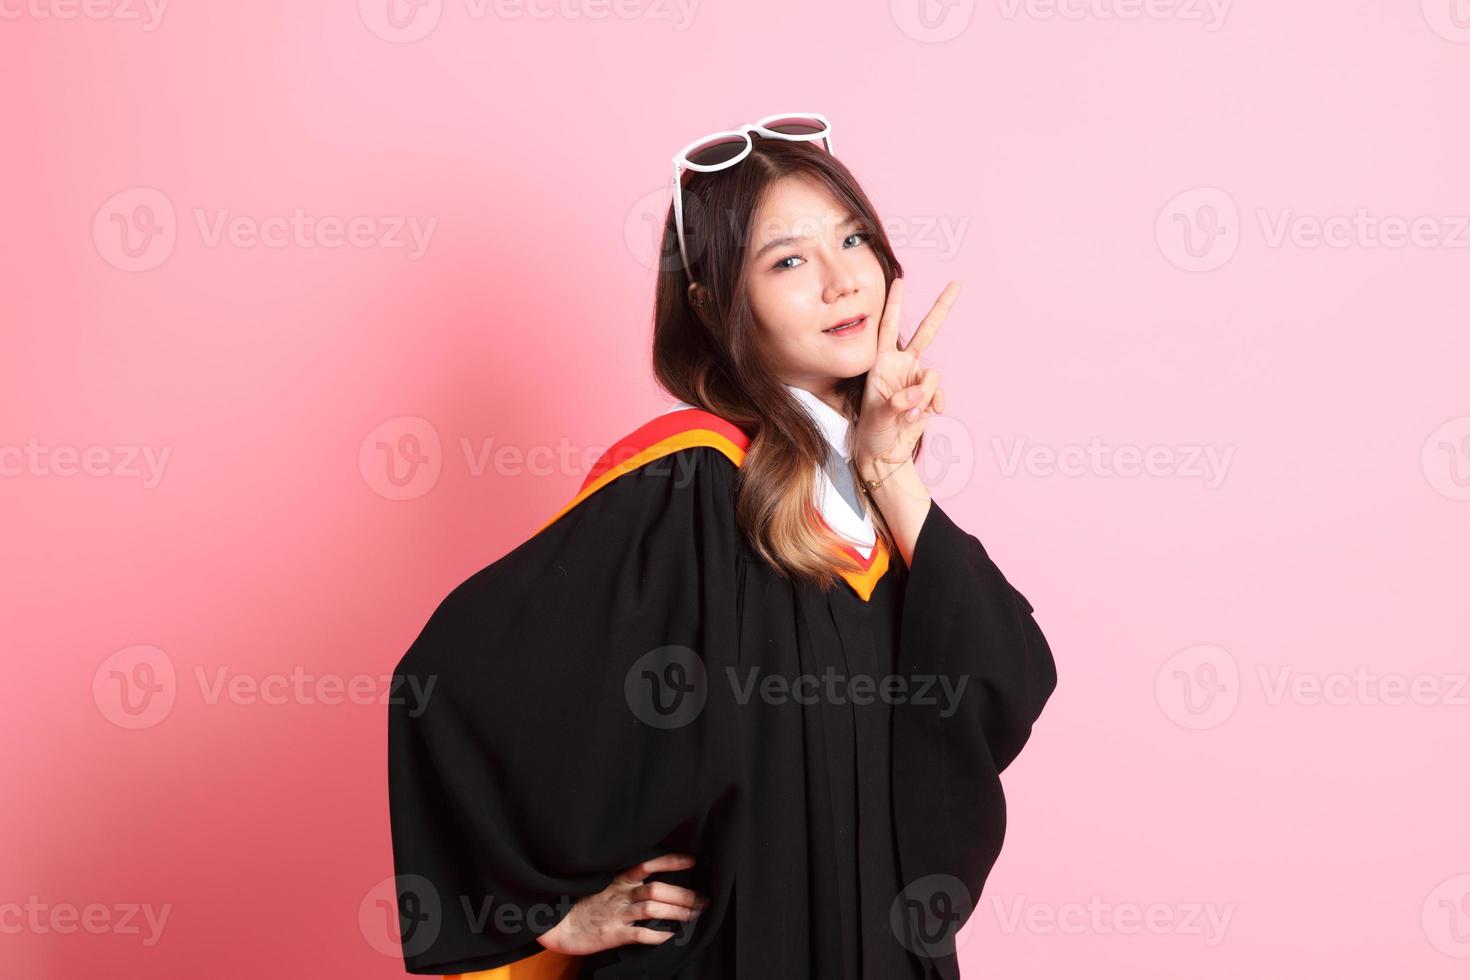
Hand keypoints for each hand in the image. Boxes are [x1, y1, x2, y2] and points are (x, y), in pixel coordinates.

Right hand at [535, 852, 709, 955]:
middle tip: (705, 899)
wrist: (556, 924)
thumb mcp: (600, 885)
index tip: (693, 860)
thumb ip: (622, 883)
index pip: (647, 864)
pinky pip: (640, 933)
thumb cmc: (579, 905)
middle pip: (657, 888)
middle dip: (684, 894)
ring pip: (653, 908)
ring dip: (678, 911)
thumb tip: (649, 881)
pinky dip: (658, 934)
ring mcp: (616, 913)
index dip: (670, 861)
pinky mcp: (613, 933)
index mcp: (617, 879)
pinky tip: (673, 936)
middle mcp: (619, 893)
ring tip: (696, 915)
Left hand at [851, 277, 956, 473]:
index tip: (900, 281)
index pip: (887, 327)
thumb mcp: (877, 417)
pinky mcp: (929, 396)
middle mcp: (902, 366)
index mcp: (881, 363)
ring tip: (907, 415)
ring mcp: (917, 380)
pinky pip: (939, 392)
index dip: (894, 304)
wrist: (884, 453)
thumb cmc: (872, 432)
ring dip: (924, 397)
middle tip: (956, 284)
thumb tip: (918, 395)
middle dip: (941, 308)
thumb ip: (897, 403)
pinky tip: (927, 416)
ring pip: (933, 376)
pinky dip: (935, 403)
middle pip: (925, 331)